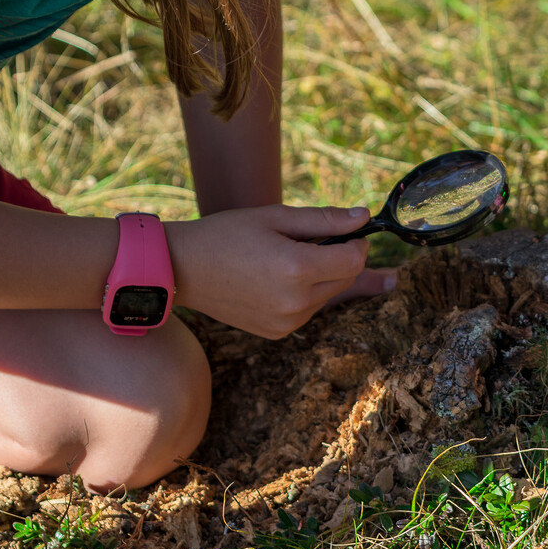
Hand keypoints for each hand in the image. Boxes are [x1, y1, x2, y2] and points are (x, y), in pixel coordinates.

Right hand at [169, 205, 375, 338]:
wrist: (184, 269)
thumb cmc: (227, 234)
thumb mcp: (276, 217)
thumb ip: (324, 219)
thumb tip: (364, 216)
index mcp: (297, 268)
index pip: (355, 260)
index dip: (357, 242)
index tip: (347, 231)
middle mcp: (296, 301)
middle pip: (345, 279)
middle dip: (340, 258)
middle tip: (312, 240)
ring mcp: (287, 321)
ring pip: (328, 295)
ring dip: (323, 276)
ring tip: (286, 258)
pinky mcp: (278, 332)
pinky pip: (309, 310)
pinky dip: (305, 293)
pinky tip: (276, 279)